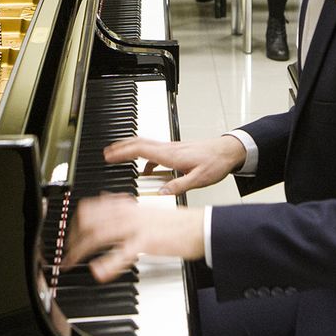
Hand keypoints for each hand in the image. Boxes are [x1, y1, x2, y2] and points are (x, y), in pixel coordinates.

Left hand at [61, 193, 205, 281]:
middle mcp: (129, 213)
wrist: (199, 227)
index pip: (91, 207)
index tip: (68, 234)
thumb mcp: (145, 210)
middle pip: (90, 220)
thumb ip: (123, 207)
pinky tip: (98, 272)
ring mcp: (137, 227)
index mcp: (127, 205)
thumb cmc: (176, 223)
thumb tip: (104, 201)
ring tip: (71, 263)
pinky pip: (123, 253)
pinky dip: (108, 263)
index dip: (74, 221)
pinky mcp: (147, 242)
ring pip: (100, 234)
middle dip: (72, 237)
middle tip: (65, 253)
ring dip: (81, 249)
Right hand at [103, 134, 246, 195]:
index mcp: (171, 155)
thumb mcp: (199, 179)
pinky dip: (145, 156)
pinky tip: (146, 169)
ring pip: (146, 144)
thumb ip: (179, 186)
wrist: (228, 151)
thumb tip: (162, 193)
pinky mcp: (176, 150)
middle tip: (106, 153)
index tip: (109, 156)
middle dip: (120, 147)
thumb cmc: (216, 163)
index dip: (122, 152)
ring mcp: (172, 148)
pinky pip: (155, 150)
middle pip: (139, 143)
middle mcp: (169, 149)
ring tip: (119, 157)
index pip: (140, 149)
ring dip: (130, 149)